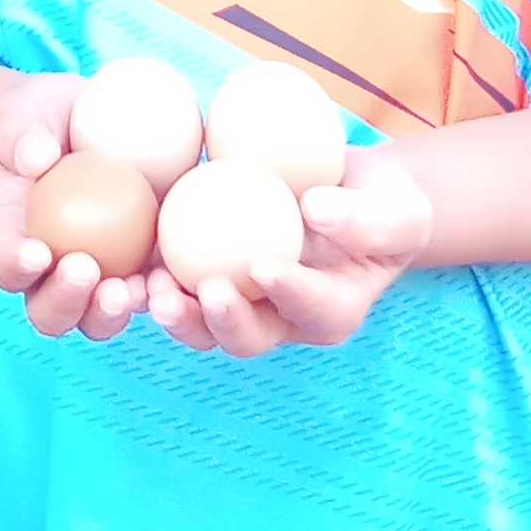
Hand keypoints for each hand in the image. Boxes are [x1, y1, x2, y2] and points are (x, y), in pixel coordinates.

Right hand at [0, 74, 139, 343]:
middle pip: (47, 313)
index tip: (37, 253)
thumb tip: (37, 158)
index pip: (4, 263)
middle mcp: (48, 273)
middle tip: (86, 269)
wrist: (79, 124)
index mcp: (11, 236)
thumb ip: (20, 134)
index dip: (14, 267)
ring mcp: (95, 277)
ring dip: (111, 313)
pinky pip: (148, 294)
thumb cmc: (40, 120)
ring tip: (133, 289)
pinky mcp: (137, 269)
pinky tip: (172, 275)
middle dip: (65, 303)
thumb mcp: (22, 116)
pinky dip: (159, 294)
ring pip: (97, 319)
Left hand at [148, 150, 435, 357]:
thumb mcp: (399, 211)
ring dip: (177, 314)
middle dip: (222, 323)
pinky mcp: (207, 276)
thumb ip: (365, 218)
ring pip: (204, 325)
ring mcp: (243, 303)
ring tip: (152, 288)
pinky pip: (176, 285)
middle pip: (248, 337)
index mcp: (331, 311)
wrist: (352, 193)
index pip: (311, 309)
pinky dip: (150, 280)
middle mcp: (282, 319)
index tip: (265, 265)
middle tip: (207, 290)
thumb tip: (313, 209)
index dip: (288, 293)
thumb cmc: (387, 206)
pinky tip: (131, 260)